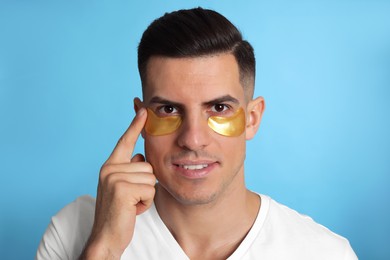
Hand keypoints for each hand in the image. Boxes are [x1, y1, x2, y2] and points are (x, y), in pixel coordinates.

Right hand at [81, 108, 155, 258]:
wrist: (106, 237)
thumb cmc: (119, 213)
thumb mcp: (123, 187)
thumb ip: (130, 170)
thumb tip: (140, 156)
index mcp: (110, 166)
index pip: (125, 141)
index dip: (135, 125)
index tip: (143, 109)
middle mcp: (109, 169)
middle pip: (148, 165)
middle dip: (146, 185)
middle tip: (131, 199)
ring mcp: (114, 178)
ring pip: (151, 177)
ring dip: (146, 195)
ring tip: (131, 204)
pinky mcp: (121, 189)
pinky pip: (150, 190)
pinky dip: (146, 203)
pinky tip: (133, 209)